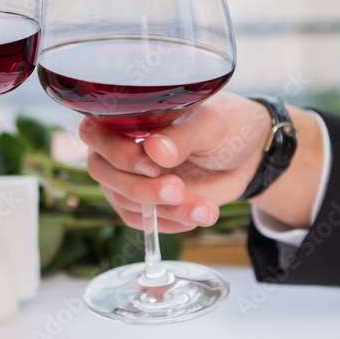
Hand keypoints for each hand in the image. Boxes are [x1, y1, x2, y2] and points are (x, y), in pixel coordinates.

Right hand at [80, 93, 270, 232]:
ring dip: (164, 209)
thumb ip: (183, 135)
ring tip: (206, 209)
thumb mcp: (210, 124)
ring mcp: (128, 177)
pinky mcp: (144, 203)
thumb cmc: (224, 125)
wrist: (246, 156)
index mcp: (126, 116)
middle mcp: (119, 146)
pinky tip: (199, 214)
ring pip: (125, 200)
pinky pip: (144, 221)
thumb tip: (155, 150)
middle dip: (138, 187)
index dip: (115, 151)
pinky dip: (171, 223)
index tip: (151, 163)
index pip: (93, 132)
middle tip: (177, 190)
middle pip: (102, 171)